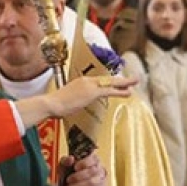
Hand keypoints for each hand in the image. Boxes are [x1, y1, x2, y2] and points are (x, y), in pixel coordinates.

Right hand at [17, 74, 138, 126]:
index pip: (99, 81)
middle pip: (107, 79)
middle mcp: (86, 80)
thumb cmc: (54, 105)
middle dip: (121, 80)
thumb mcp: (65, 100)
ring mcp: (89, 85)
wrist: (51, 104)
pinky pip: (109, 91)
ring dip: (124, 83)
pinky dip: (120, 91)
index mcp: (80, 82)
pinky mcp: (92, 92)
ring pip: (111, 83)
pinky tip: (128, 92)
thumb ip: (72, 100)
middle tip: (132, 79)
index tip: (117, 83)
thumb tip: (71, 106)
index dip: (109, 82)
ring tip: (135, 83)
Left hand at [61, 154, 105, 185]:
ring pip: (92, 183)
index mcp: (94, 159)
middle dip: (78, 177)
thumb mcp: (64, 166)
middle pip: (92, 172)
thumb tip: (71, 159)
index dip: (84, 163)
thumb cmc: (69, 174)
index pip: (93, 159)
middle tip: (68, 181)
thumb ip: (65, 161)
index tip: (75, 168)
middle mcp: (100, 169)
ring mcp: (102, 180)